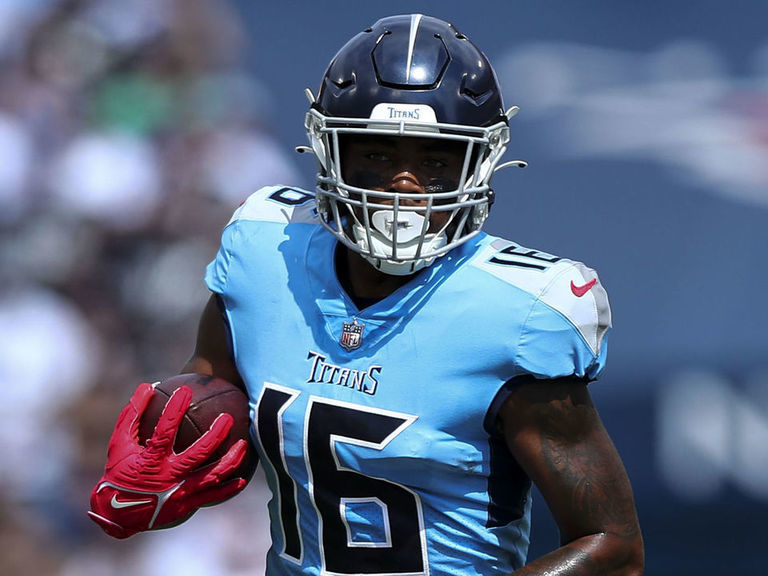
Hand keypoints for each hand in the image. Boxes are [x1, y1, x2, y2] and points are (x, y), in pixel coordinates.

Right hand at [88, 382, 248, 537]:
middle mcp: (169, 477)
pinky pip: (213, 497)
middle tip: (228, 418)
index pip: (165, 431)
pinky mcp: (187, 506)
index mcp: (151, 460)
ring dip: (230, 459)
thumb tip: (146, 387)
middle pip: (198, 454)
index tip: (186, 390)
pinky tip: (242, 478)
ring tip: (244, 444)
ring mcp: (180, 493)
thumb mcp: (120, 443)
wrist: (118, 515)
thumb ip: (133, 414)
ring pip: (212, 476)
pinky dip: (229, 489)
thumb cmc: (120, 472)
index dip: (174, 410)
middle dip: (216, 435)